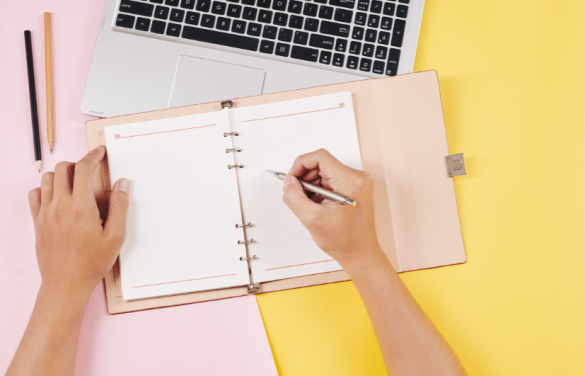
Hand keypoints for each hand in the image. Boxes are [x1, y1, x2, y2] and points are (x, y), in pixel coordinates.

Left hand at [28, 146, 129, 298]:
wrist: (66, 284)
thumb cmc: (92, 263)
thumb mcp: (116, 236)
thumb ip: (120, 206)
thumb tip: (122, 184)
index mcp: (81, 208)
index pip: (83, 169)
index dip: (92, 156)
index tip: (99, 152)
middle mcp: (60, 206)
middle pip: (62, 168)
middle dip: (77, 163)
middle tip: (89, 170)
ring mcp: (45, 214)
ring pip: (47, 179)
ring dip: (61, 174)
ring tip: (74, 182)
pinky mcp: (37, 222)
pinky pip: (35, 195)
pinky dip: (45, 189)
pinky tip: (57, 196)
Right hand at [282, 149, 381, 265]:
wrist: (361, 254)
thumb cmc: (344, 241)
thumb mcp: (312, 219)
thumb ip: (295, 196)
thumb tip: (288, 181)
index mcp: (351, 182)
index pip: (320, 157)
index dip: (301, 164)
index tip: (291, 178)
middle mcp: (358, 178)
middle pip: (322, 164)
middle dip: (305, 178)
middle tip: (297, 194)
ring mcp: (358, 183)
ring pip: (325, 172)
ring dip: (312, 185)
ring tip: (308, 204)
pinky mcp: (355, 189)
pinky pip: (331, 181)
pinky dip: (319, 190)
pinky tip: (317, 205)